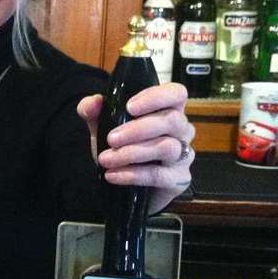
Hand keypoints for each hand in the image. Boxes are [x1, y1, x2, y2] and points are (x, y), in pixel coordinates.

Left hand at [77, 82, 194, 213]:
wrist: (123, 185)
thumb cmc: (121, 147)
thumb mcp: (102, 126)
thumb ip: (93, 111)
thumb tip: (93, 102)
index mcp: (168, 110)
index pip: (176, 93)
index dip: (157, 97)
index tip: (130, 107)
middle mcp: (181, 130)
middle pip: (171, 120)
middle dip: (137, 129)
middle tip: (111, 138)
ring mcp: (184, 155)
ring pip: (167, 147)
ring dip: (132, 153)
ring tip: (106, 159)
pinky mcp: (179, 179)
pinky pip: (160, 175)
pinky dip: (133, 175)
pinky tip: (113, 175)